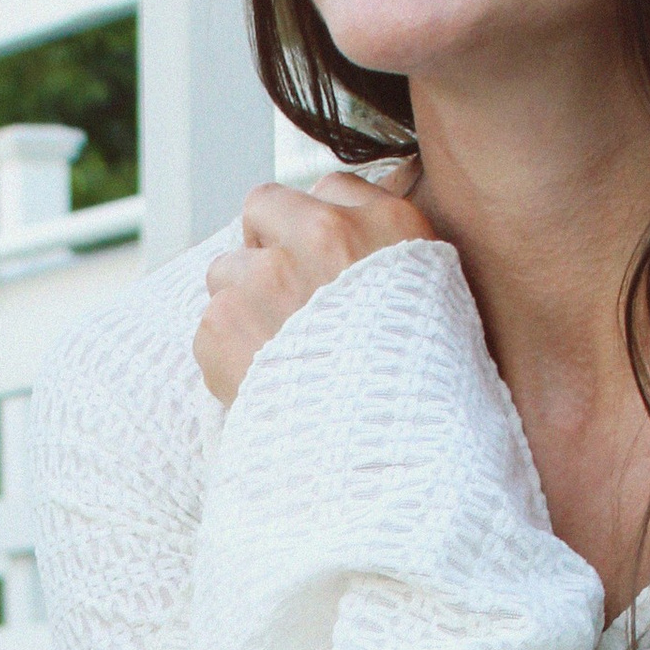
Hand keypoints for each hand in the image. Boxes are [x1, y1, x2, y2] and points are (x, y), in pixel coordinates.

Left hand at [193, 164, 436, 406]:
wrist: (388, 460)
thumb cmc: (423, 393)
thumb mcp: (440, 307)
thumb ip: (391, 261)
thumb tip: (352, 252)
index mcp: (386, 226)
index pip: (330, 189)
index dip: (319, 230)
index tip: (325, 268)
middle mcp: (324, 235)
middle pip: (263, 208)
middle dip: (266, 248)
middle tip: (286, 305)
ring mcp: (267, 276)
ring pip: (226, 269)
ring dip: (243, 306)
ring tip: (279, 358)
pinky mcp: (223, 322)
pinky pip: (208, 327)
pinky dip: (227, 358)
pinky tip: (265, 387)